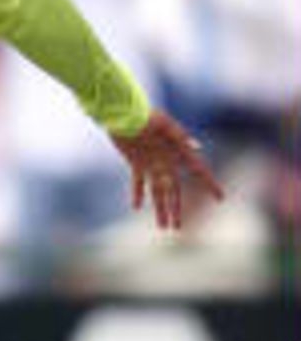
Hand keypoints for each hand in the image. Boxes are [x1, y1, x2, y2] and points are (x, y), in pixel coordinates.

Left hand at [111, 109, 223, 230]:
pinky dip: (138, 193)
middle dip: (176, 209)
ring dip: (160, 208)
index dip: (210, 184)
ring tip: (163, 227)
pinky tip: (137, 207)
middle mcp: (167, 159)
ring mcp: (151, 162)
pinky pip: (138, 181)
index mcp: (179, 150)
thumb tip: (197, 148)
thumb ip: (180, 136)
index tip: (220, 199)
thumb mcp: (165, 124)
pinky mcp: (136, 161)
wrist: (121, 112)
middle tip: (177, 229)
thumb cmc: (145, 114)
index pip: (198, 170)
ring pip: (157, 191)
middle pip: (174, 189)